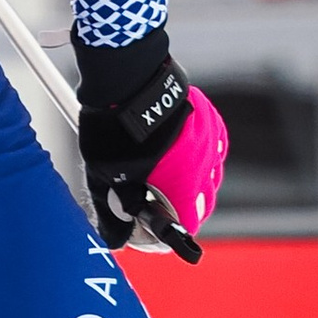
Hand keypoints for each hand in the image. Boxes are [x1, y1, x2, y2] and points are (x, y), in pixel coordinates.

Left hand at [70, 27, 226, 261]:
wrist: (126, 79)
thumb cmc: (114, 131)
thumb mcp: (104, 178)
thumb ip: (113, 213)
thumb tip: (116, 238)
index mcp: (183, 186)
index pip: (187, 226)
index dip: (166, 233)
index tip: (148, 229)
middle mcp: (204, 166)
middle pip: (202, 204)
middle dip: (179, 208)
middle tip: (153, 203)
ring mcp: (210, 141)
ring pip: (209, 174)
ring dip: (191, 181)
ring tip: (161, 174)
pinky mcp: (209, 119)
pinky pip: (212, 146)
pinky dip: (198, 154)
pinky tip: (177, 149)